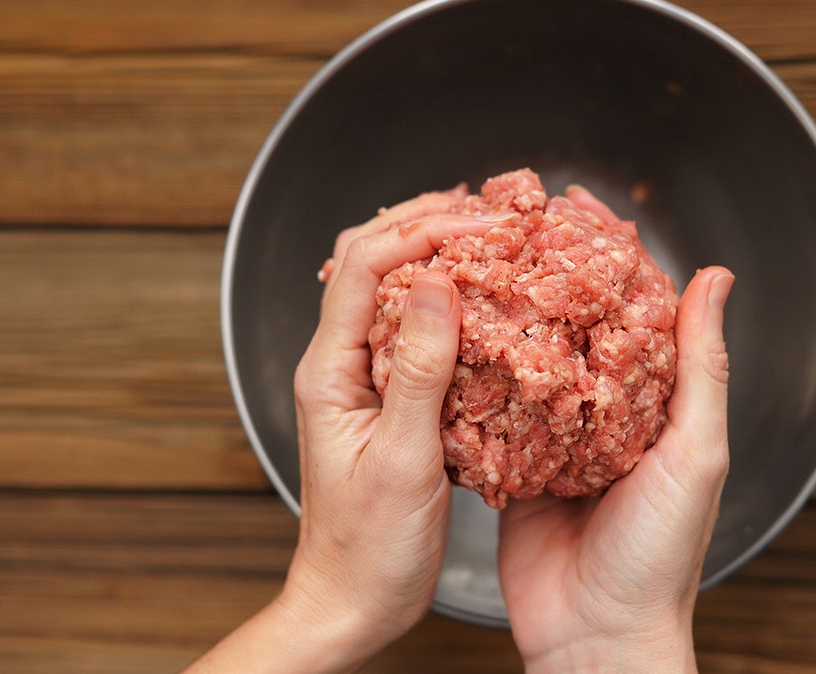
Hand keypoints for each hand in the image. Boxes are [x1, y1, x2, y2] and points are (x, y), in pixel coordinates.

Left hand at [188, 189, 496, 672]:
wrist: (351, 603)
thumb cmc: (368, 549)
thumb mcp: (402, 460)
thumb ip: (418, 372)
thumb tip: (436, 287)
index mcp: (329, 372)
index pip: (363, 267)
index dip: (419, 231)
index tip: (480, 224)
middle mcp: (339, 365)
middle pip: (368, 262)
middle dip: (423, 224)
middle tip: (485, 212)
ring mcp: (361, 380)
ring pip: (389, 290)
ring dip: (434, 256)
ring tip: (486, 239)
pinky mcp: (386, 400)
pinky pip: (412, 332)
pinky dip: (446, 304)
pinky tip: (482, 304)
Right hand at [497, 186, 733, 672]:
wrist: (598, 641)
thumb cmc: (660, 557)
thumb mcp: (696, 453)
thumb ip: (701, 367)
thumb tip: (716, 279)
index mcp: (655, 407)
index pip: (633, 314)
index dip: (608, 261)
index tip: (577, 211)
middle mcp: (604, 417)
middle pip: (571, 331)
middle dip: (541, 280)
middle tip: (506, 232)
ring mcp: (555, 442)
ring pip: (525, 367)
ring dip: (501, 323)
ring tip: (470, 271)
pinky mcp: (513, 471)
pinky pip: (489, 417)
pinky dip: (471, 382)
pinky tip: (446, 343)